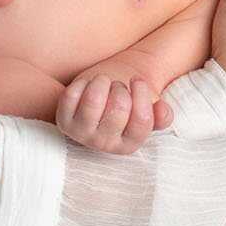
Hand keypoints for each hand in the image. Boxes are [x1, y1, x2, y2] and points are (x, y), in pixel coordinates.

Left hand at [56, 70, 173, 154]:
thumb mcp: (148, 108)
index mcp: (129, 145)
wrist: (101, 98)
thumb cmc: (128, 100)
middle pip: (118, 110)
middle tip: (117, 85)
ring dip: (101, 83)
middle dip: (120, 88)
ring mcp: (82, 134)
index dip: (142, 95)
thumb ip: (161, 114)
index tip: (137, 80)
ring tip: (104, 82)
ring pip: (93, 102)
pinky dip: (81, 84)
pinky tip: (87, 85)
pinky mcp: (63, 122)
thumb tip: (162, 111)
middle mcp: (105, 144)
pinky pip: (71, 97)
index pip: (142, 122)